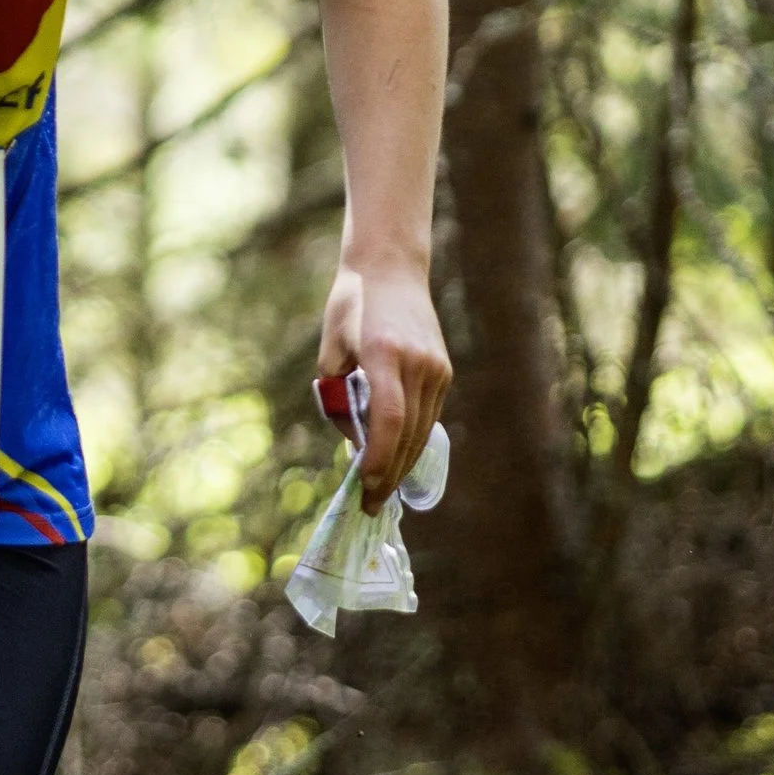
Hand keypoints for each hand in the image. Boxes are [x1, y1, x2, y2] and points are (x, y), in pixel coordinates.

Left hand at [318, 258, 451, 505]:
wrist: (390, 268)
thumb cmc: (350, 304)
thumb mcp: (330, 347)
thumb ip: (337, 394)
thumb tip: (353, 438)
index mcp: (384, 354)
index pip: (387, 420)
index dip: (378, 458)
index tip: (364, 487)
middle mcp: (417, 364)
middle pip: (407, 434)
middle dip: (388, 474)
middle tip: (370, 505)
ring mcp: (435, 368)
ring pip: (421, 430)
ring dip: (401, 463)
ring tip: (381, 491)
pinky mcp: (443, 371)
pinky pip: (427, 416)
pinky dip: (411, 440)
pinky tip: (395, 459)